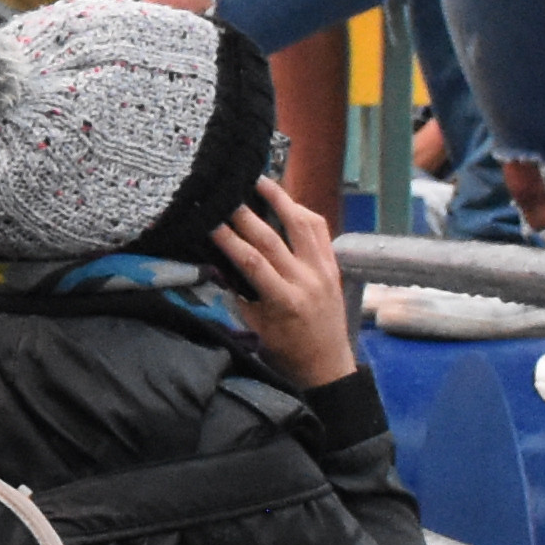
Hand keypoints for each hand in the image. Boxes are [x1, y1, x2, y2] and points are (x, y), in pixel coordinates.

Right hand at [210, 175, 358, 391]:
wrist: (327, 364)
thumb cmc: (286, 350)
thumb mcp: (256, 326)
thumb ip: (240, 292)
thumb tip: (218, 261)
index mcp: (285, 301)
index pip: (252, 262)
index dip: (229, 239)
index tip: (210, 222)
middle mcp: (307, 281)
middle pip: (272, 239)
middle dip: (245, 215)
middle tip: (226, 194)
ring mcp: (324, 270)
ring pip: (302, 225)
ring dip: (279, 200)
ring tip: (260, 180)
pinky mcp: (333, 265)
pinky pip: (320, 231)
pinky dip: (303, 212)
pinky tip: (287, 200)